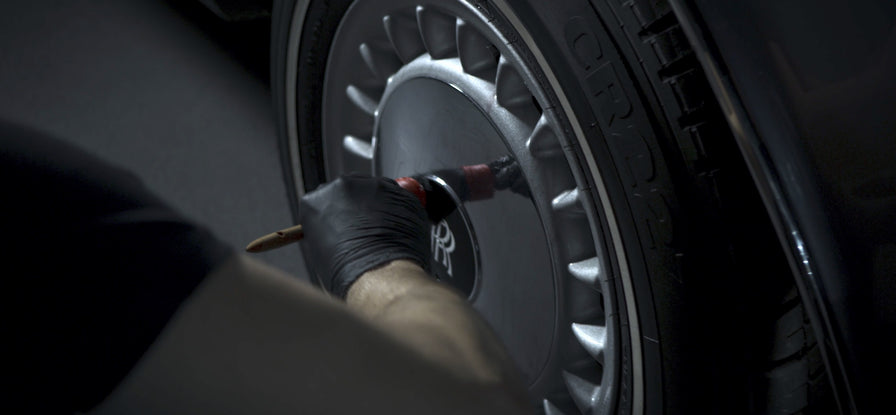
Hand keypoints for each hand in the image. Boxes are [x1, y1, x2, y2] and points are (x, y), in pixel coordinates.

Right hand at [298, 174, 430, 297]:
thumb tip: (337, 230)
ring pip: (377, 190)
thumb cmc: (347, 272)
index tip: (344, 221)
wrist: (377, 275)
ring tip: (385, 234)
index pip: (324, 198)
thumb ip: (326, 231)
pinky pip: (400, 198)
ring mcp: (373, 186)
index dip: (336, 212)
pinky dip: (401, 212)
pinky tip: (399, 233)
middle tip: (367, 228)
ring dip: (381, 206)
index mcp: (316, 200)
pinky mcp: (399, 192)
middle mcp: (342, 186)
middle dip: (359, 204)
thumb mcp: (320, 252)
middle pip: (351, 188)